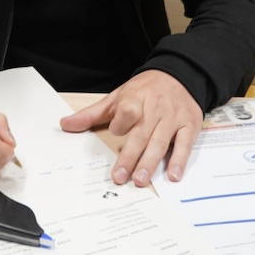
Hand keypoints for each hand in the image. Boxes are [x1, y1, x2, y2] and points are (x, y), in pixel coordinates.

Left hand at [60, 70, 202, 186]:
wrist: (179, 74)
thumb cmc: (144, 91)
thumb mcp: (117, 97)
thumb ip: (93, 114)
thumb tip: (65, 125)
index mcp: (136, 99)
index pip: (128, 111)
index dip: (121, 122)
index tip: (115, 131)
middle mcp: (155, 108)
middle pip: (141, 133)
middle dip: (131, 156)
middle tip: (121, 177)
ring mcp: (173, 117)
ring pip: (161, 141)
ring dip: (151, 162)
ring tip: (141, 180)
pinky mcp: (190, 125)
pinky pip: (185, 144)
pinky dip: (179, 160)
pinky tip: (173, 176)